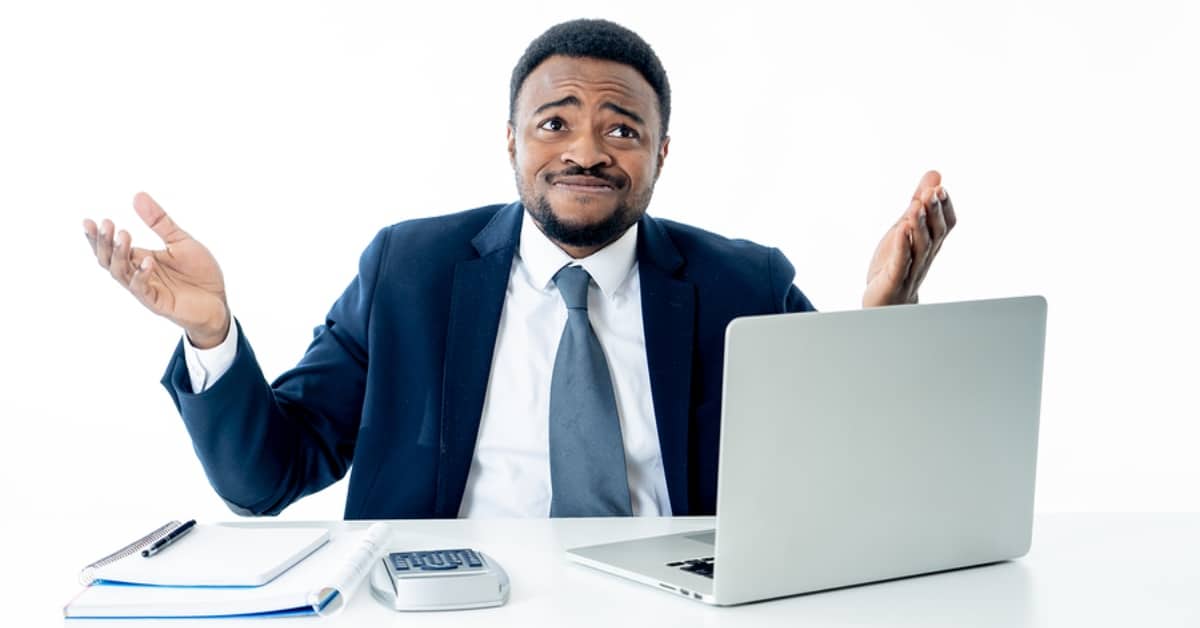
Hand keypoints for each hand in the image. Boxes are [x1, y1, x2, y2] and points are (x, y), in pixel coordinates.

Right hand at [83, 192, 229, 347]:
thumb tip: (138, 195)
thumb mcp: (180, 241)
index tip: (88, 220)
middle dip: (104, 242)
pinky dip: (142, 275)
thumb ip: (159, 221)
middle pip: (108, 260)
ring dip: (119, 254)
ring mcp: (146, 289)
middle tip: (107, 223)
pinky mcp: (157, 302)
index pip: (112, 247)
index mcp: (141, 259)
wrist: (218, 300)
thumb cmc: (200, 273)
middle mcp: (138, 273)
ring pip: (120, 273)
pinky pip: (142, 289)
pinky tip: (148, 261)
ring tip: (124, 235)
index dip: (97, 236)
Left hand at [863, 170, 956, 306]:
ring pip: (920, 246)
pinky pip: (902, 262)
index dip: (944, 208)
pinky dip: (902, 246)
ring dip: (919, 225)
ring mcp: (911, 269)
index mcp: (929, 245)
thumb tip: (935, 174)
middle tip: (932, 191)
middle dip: (934, 212)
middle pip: (935, 233)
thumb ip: (919, 203)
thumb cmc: (896, 264)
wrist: (884, 302)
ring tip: (916, 206)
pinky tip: (901, 230)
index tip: (940, 187)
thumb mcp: (905, 228)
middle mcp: (925, 256)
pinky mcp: (895, 279)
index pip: (945, 226)